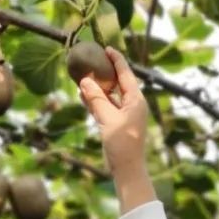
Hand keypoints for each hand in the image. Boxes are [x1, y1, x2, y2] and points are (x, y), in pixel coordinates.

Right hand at [78, 47, 152, 210]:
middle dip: (104, 72)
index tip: (106, 48)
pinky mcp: (116, 124)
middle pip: (117, 82)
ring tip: (83, 75)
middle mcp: (132, 104)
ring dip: (97, 87)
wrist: (127, 170)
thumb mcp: (107, 119)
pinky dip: (95, 101)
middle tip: (91, 59)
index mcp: (135, 100)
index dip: (116, 60)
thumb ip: (96, 99)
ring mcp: (124, 114)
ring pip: (109, 95)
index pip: (126, 73)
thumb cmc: (122, 144)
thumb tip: (85, 80)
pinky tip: (83, 94)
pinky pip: (105, 107)